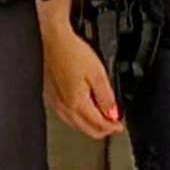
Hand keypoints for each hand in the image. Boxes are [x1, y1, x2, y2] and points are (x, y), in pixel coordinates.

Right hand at [39, 10, 121, 139]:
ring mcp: (54, 101)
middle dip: (102, 129)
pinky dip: (76, 119)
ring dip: (89, 125)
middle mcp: (63, 105)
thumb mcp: (98, 74)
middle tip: (113, 124)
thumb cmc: (72, 52)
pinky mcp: (49, 95)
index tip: (120, 125)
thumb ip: (106, 97)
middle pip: (86, 129)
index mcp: (76, 102)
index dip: (113, 127)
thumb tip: (112, 114)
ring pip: (74, 125)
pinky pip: (64, 116)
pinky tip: (80, 113)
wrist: (53, 39)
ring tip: (101, 119)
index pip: (98, 125)